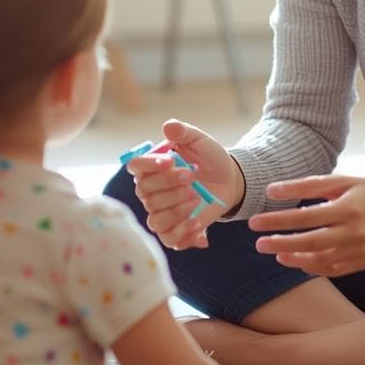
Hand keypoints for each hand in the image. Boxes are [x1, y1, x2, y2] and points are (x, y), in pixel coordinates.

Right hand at [124, 119, 242, 250]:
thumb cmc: (210, 158)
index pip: (135, 167)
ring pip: (155, 218)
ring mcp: (161, 211)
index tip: (170, 161)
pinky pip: (168, 238)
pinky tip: (198, 222)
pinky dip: (183, 232)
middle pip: (145, 193)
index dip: (148, 165)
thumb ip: (183, 132)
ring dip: (176, 208)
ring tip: (196, 197)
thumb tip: (168, 126)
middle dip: (169, 185)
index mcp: (152, 167)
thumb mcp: (200, 140)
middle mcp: (151, 191)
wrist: (229, 179)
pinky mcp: (175, 229)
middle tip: (191, 176)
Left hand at [248, 175, 364, 276]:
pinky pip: (334, 270)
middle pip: (309, 243)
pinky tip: (299, 262)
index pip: (304, 217)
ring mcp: (359, 251)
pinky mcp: (363, 263)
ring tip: (277, 254)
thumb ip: (308, 186)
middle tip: (258, 243)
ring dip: (295, 259)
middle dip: (280, 244)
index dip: (277, 220)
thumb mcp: (344, 181)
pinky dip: (314, 268)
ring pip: (320, 261)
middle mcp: (353, 233)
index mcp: (347, 208)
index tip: (255, 222)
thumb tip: (273, 190)